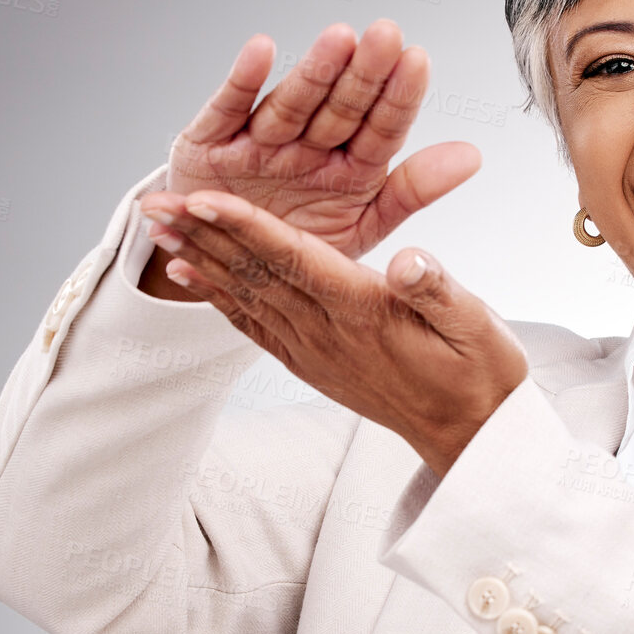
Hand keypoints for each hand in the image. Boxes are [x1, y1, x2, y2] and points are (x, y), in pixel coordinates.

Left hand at [140, 189, 529, 476]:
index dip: (248, 227)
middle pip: (255, 274)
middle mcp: (329, 333)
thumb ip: (439, 290)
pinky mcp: (312, 363)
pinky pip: (254, 325)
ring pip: (246, 295)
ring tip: (157, 227)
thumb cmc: (480, 372)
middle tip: (153, 202)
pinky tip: (190, 275)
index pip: (295, 261)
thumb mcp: (479, 325)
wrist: (471, 434)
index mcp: (365, 313)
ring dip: (199, 258)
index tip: (205, 199)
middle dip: (202, 233)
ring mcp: (315, 352)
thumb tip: (409, 259)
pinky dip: (218, 297)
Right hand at [152, 20, 479, 260]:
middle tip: (386, 35)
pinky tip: (261, 50)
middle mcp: (308, 147)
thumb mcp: (362, 225)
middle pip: (340, 107)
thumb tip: (473, 155)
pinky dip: (242, 82)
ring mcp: (260, 142)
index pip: (381, 128)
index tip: (418, 62)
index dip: (398, 97)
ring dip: (313, 73)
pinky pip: (228, 111)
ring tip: (338, 40)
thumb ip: (412, 190)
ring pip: (291, 105)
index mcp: (349, 167)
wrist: (226, 267)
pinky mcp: (211, 145)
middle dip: (363, 74)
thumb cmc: (296, 244)